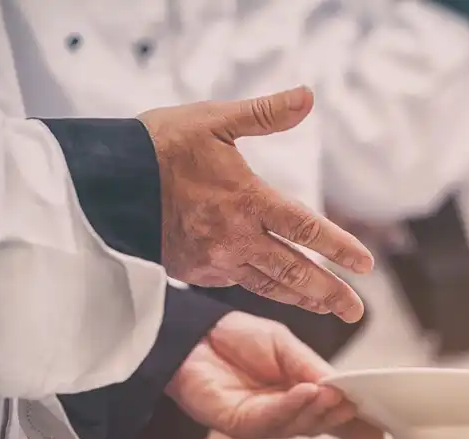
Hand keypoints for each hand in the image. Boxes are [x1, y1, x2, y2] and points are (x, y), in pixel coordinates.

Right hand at [139, 87, 373, 322]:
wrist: (102, 185)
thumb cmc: (158, 146)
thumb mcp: (213, 120)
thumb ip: (265, 114)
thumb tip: (308, 97)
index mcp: (246, 201)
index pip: (305, 229)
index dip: (339, 247)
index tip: (366, 265)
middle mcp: (235, 237)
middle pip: (293, 271)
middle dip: (329, 293)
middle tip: (357, 311)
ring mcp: (213, 259)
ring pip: (268, 284)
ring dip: (301, 298)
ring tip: (327, 308)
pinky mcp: (193, 269)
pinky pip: (237, 282)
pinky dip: (264, 288)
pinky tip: (277, 289)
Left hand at [166, 311, 384, 438]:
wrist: (196, 333)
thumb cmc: (237, 337)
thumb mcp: (286, 345)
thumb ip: (311, 366)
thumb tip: (342, 386)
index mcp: (298, 393)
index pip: (330, 411)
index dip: (355, 421)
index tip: (380, 426)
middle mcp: (282, 412)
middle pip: (317, 423)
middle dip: (339, 416)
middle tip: (358, 403)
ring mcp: (261, 421)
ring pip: (297, 425)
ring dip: (318, 410)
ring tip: (333, 393)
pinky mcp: (238, 423)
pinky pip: (270, 419)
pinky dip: (291, 406)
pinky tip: (305, 392)